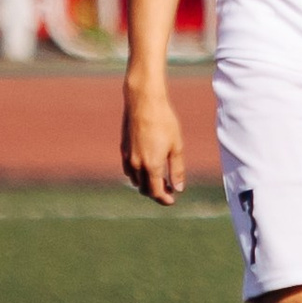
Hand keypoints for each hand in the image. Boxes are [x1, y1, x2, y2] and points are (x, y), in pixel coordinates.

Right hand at [121, 75, 184, 202]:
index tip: (172, 200)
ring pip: (135, 180)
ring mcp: (128, 157)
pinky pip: (128, 170)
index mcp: (152, 165)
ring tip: (159, 179)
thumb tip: (178, 188)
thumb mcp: (176, 146)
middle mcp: (137, 164)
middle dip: (156, 193)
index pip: (156, 192)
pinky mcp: (123, 149)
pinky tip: (146, 169)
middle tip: (169, 189)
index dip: (165, 199)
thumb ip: (177, 169)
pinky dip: (137, 175)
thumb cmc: (164, 122)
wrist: (144, 102)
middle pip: (145, 189)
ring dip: (146, 184)